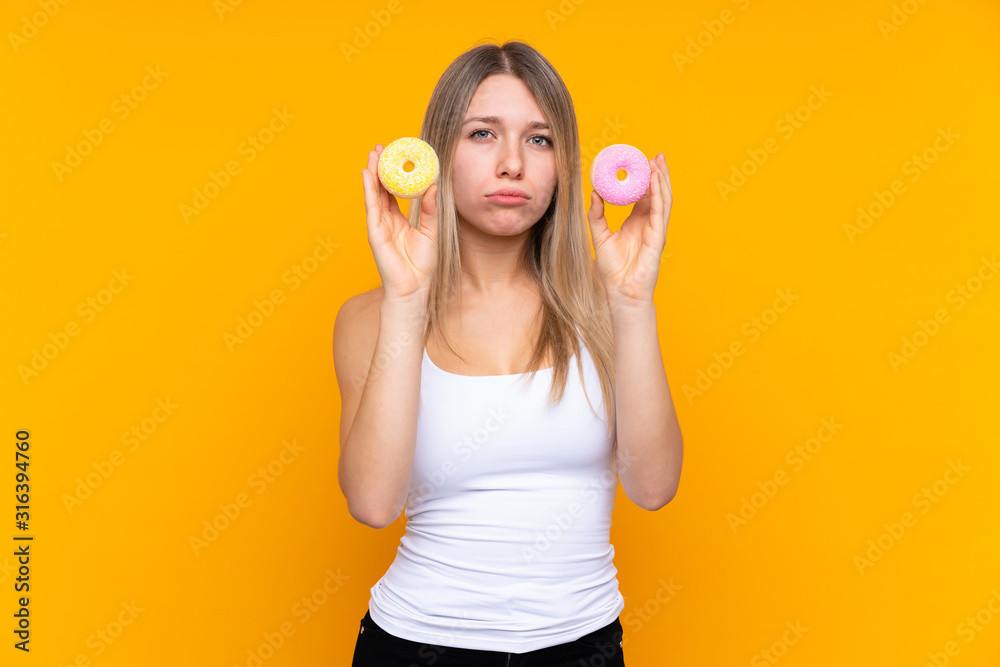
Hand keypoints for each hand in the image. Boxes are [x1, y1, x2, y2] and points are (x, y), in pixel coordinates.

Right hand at [362, 143, 439, 300]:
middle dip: (379, 168)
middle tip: (380, 147)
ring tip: (372, 154)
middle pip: (380, 189)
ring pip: (373, 194)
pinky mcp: (375, 232)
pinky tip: (367, 174)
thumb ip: (430, 209)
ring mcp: (379, 225)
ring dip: (372, 173)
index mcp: (399, 220)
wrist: (415, 288)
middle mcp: (386, 220)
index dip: (394, 174)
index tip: (396, 156)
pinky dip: (369, 189)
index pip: (394, 192)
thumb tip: (434, 186)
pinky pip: (371, 206)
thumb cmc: (422, 266)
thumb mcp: (431, 231)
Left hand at [586, 152, 672, 305]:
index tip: (641, 161)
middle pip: (657, 193)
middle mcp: (648, 224)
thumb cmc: (612, 269)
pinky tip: (656, 181)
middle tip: (656, 155)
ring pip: (663, 199)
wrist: (620, 291)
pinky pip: (660, 212)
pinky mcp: (658, 237)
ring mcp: (655, 230)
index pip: (644, 195)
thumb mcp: (599, 236)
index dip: (644, 178)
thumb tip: (594, 192)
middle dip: (658, 174)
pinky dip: (659, 194)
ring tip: (658, 162)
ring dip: (662, 180)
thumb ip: (597, 214)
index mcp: (636, 222)